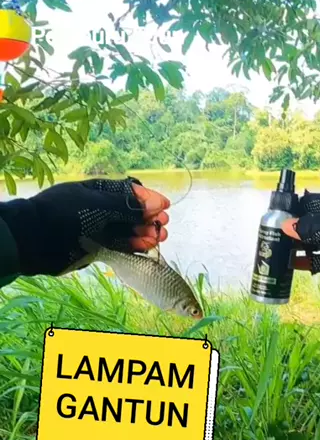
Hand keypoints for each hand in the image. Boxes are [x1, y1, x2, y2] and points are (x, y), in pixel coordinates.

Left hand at [0, 177, 169, 276]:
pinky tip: (147, 247)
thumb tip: (157, 204)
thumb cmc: (65, 215)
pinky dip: (134, 247)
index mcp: (98, 192)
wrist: (36, 240)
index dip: (147, 198)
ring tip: (160, 237)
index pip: (128, 192)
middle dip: (148, 218)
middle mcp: (100, 209)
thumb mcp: (98, 205)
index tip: (164, 205)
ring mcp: (98, 229)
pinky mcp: (96, 248)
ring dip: (144, 233)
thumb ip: (128, 206)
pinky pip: (120, 246)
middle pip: (130, 213)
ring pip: (127, 230)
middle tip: (163, 224)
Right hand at [281, 191, 319, 302]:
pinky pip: (319, 261)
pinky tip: (290, 265)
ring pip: (313, 243)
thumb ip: (309, 226)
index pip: (312, 202)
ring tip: (275, 250)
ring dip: (296, 247)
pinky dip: (305, 262)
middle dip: (292, 229)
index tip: (275, 215)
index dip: (294, 207)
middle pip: (310, 223)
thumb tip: (285, 225)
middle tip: (270, 235)